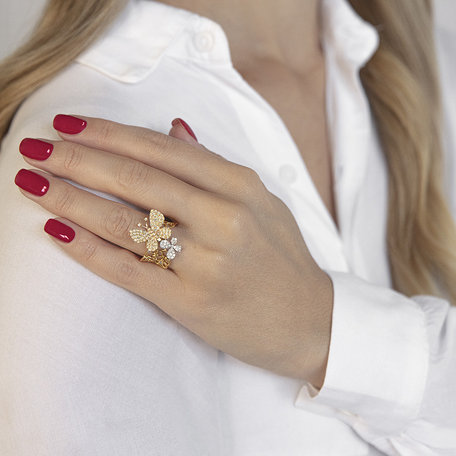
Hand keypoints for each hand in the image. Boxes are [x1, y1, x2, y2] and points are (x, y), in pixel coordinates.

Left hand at [15, 115, 332, 387]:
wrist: (311, 320)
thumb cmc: (284, 258)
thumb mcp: (262, 201)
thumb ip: (214, 165)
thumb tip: (173, 129)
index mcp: (239, 186)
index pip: (160, 149)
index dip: (108, 133)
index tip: (68, 124)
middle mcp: (223, 218)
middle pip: (135, 180)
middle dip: (77, 159)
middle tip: (35, 148)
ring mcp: (206, 261)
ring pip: (124, 222)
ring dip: (70, 199)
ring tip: (32, 183)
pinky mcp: (191, 302)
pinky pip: (127, 269)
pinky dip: (87, 249)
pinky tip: (56, 231)